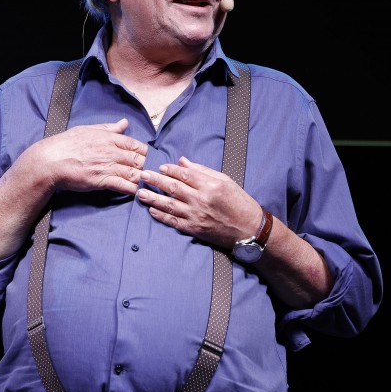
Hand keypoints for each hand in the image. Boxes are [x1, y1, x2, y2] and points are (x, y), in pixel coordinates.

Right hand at [34, 118, 147, 195]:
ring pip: (134, 173)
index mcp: (109, 138)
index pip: (135, 144)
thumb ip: (108, 128)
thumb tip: (124, 123)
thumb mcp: (88, 130)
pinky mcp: (102, 180)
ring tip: (148, 184)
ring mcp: (107, 166)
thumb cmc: (65, 144)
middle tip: (152, 173)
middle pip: (138, 159)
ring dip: (143, 179)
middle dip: (147, 167)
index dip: (144, 152)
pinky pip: (123, 185)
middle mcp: (111, 151)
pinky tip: (137, 192)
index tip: (147, 158)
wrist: (50, 161)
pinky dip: (132, 189)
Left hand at [136, 156, 262, 247]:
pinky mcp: (194, 229)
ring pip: (169, 205)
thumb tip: (182, 161)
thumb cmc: (240, 203)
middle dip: (156, 181)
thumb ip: (202, 171)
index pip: (185, 174)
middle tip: (142, 175)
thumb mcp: (225, 181)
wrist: (250, 230)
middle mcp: (201, 200)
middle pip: (173, 188)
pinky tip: (151, 210)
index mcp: (211, 186)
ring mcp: (196, 216)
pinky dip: (161, 216)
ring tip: (140, 193)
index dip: (171, 170)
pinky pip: (173, 221)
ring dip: (153, 198)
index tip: (160, 167)